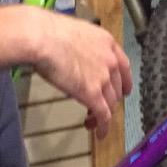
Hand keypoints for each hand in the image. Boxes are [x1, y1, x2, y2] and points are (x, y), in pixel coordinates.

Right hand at [30, 9, 132, 139]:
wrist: (43, 38)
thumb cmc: (49, 32)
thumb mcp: (75, 34)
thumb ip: (83, 49)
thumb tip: (76, 59)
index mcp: (107, 43)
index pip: (123, 66)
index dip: (123, 82)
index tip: (122, 90)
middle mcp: (110, 61)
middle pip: (117, 88)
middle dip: (110, 100)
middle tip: (100, 107)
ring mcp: (103, 78)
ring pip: (111, 104)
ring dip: (103, 115)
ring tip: (92, 122)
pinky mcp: (93, 94)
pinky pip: (103, 115)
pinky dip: (103, 127)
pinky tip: (100, 133)